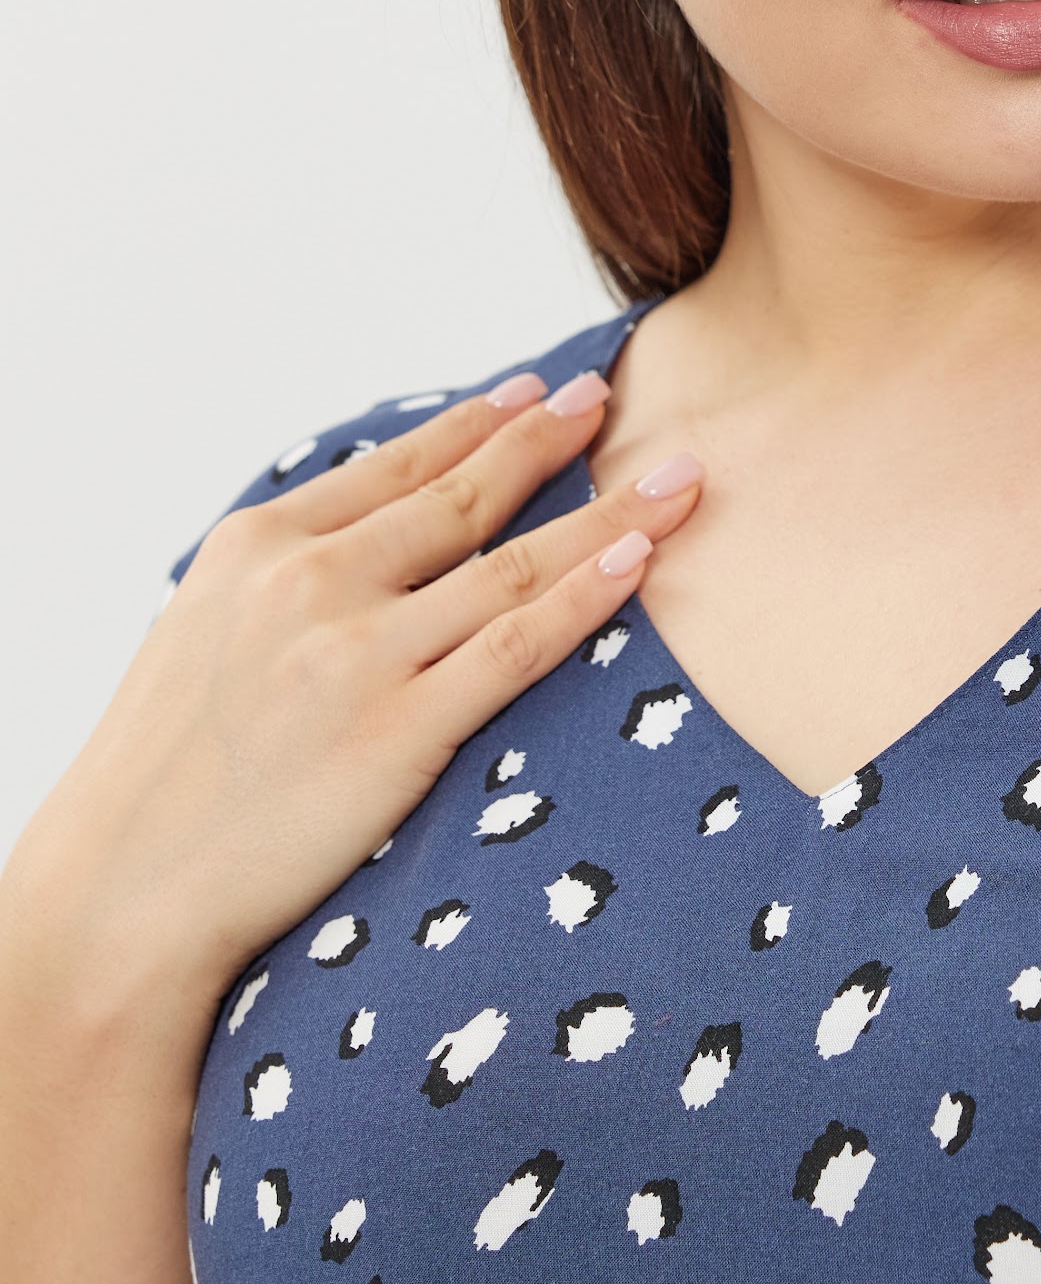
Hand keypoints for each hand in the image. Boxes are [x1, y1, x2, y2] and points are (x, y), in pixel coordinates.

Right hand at [2, 369, 700, 1013]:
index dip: (477, 424)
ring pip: (512, 563)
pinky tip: (638, 559)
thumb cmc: (162, 772)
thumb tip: (364, 537)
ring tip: (675, 475)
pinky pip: (517, 648)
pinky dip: (586, 596)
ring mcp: (359, 655)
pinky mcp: (399, 732)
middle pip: (464, 497)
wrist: (123, 892)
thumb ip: (282, 576)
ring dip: (609, 511)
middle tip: (613, 397)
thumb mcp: (201, 629)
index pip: (394, 466)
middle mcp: (312, 582)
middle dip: (549, 442)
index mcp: (258, 545)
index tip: (536, 391)